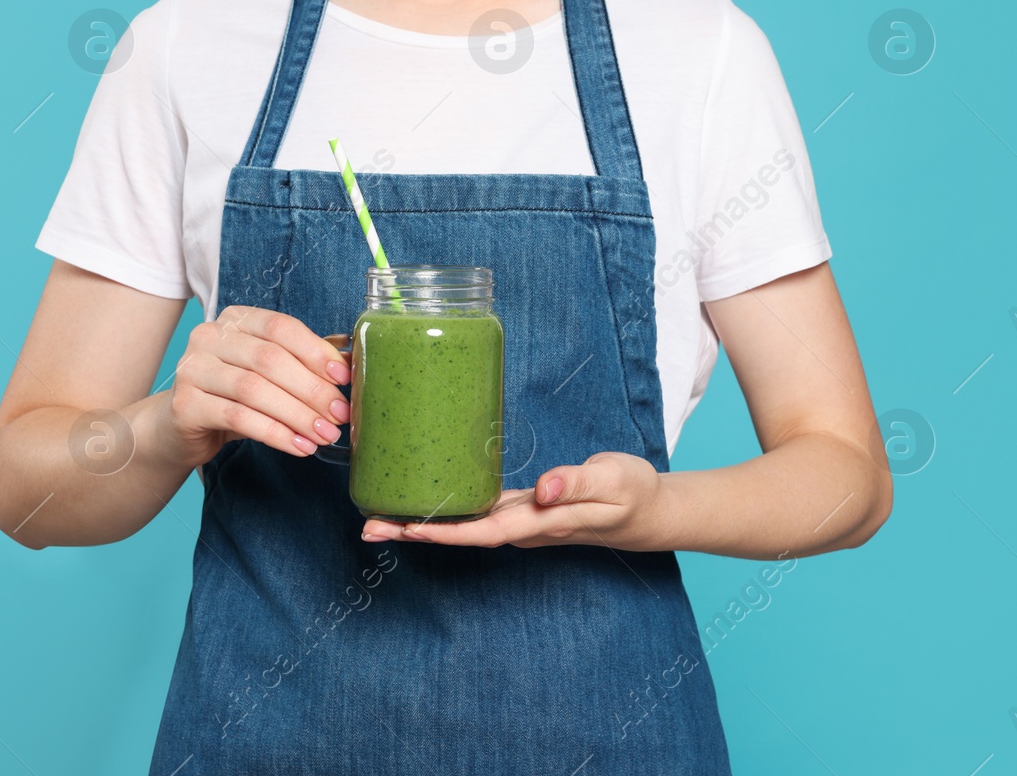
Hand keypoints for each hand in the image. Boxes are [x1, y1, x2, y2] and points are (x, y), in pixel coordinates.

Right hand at [156, 306, 350, 467]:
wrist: (180, 427)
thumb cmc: (234, 395)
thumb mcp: (268, 374)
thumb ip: (301, 365)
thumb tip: (348, 370)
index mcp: (236, 319)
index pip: (282, 328)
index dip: (316, 352)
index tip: (344, 378)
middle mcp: (210, 336)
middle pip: (271, 360)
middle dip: (312, 390)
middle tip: (340, 415)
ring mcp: (192, 368)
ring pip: (255, 390)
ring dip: (297, 415)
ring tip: (325, 435)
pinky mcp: (185, 404)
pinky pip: (238, 418)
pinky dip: (275, 433)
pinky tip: (299, 446)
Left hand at [360, 452, 663, 549]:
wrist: (650, 512)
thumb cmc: (633, 493)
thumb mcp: (611, 480)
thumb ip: (575, 484)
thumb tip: (540, 490)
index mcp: (541, 522)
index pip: (483, 531)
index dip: (442, 531)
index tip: (404, 527)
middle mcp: (524, 527)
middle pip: (461, 535)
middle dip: (414, 531)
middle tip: (366, 526)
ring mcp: (522, 520)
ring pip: (464, 526)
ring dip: (422, 523)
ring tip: (378, 515)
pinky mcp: (523, 508)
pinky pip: (477, 513)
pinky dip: (446, 510)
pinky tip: (426, 497)